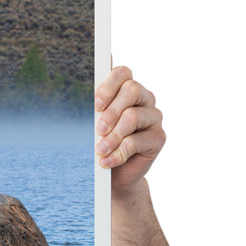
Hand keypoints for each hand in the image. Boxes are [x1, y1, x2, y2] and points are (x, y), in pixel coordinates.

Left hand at [94, 66, 164, 198]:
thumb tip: (86, 92)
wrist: (114, 173)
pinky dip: (118, 153)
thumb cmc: (100, 141)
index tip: (95, 105)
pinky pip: (136, 141)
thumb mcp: (92, 122)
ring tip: (100, 151)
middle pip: (132, 89)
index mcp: (126, 88)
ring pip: (133, 116)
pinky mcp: (159, 137)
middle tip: (97, 129)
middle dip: (111, 111)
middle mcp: (143, 98)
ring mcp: (153, 116)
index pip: (122, 72)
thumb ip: (93, 106)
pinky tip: (106, 161)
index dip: (108, 86)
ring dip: (112, 136)